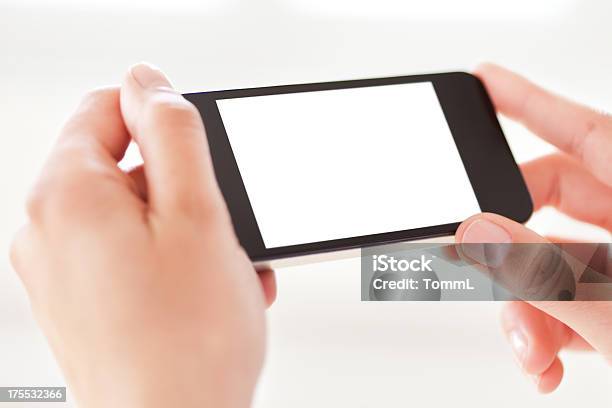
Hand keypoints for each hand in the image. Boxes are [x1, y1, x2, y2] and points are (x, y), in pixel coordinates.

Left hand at [10, 63, 275, 407]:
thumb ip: (173, 131)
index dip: (165, 123)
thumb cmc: (186, 342)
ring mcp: (62, 271)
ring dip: (188, 231)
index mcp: (66, 195)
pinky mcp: (83, 302)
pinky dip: (172, 262)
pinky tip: (204, 293)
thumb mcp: (197, 212)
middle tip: (220, 230)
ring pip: (136, 216)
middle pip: (125, 167)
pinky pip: (130, 255)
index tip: (201, 156)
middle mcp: (48, 230)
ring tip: (220, 272)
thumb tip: (150, 83)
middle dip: (185, 190)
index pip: (109, 109)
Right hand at [455, 64, 611, 392]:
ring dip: (526, 306)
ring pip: (555, 262)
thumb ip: (548, 273)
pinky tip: (543, 360)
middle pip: (556, 203)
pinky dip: (547, 330)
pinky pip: (570, 300)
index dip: (530, 102)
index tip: (484, 82)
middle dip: (510, 244)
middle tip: (478, 260)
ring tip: (529, 349)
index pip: (589, 134)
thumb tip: (480, 233)